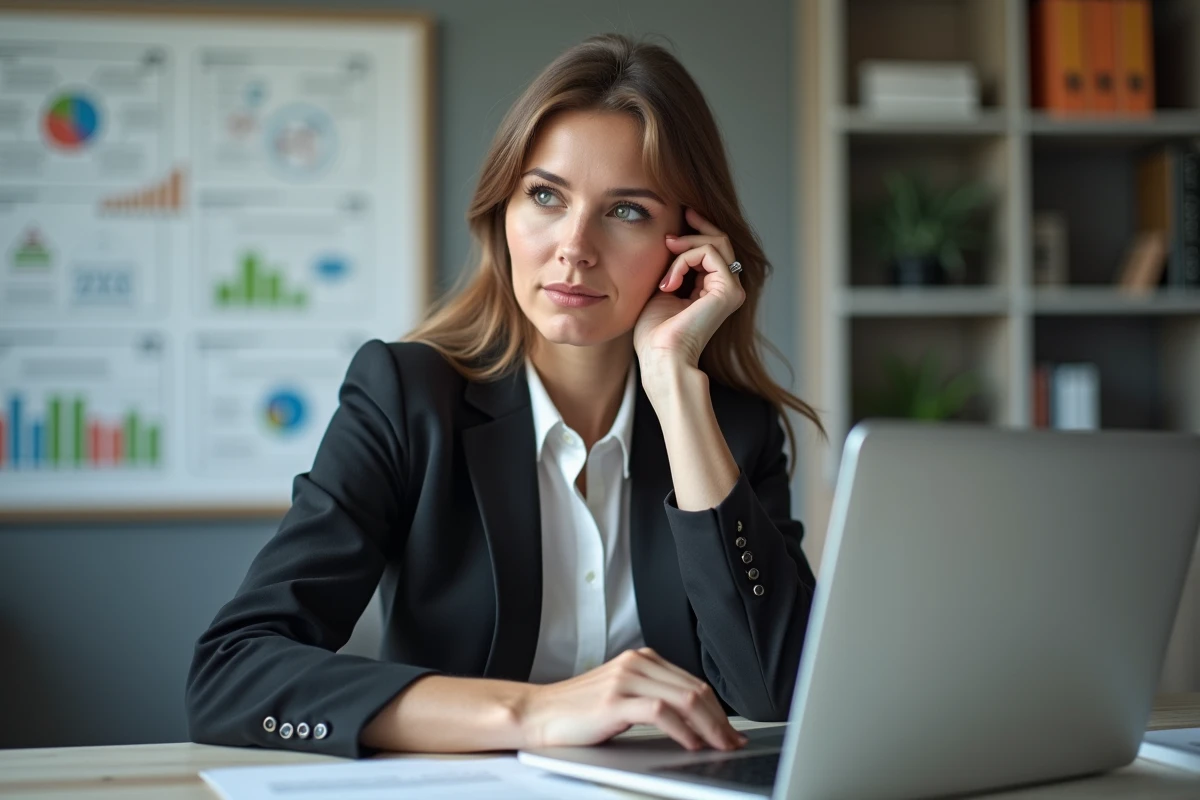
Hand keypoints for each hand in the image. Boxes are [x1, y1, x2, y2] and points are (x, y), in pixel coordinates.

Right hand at [516, 648, 747, 751]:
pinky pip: (660, 712)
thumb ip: (653, 698)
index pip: (692, 682)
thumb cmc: (578, 712)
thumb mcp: (622, 696)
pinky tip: (690, 743)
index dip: (717, 709)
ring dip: (708, 726)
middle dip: (719, 719)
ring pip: (683, 698)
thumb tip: (694, 722)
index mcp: (641, 659)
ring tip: (718, 746)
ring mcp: (625, 680)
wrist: (539, 713)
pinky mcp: (614, 700)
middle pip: (694, 689)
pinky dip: (682, 730)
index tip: (730, 731)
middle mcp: (636, 663)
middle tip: (732, 742)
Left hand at [633, 207, 745, 373]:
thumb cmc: (655, 333)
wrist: (660, 358)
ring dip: (683, 249)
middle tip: (677, 218)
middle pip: (721, 241)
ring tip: (664, 275)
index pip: (713, 250)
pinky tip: (669, 283)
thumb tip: (672, 238)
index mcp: (713, 290)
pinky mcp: (729, 291)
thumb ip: (673, 266)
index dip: (696, 230)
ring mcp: (732, 290)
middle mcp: (728, 289)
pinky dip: (683, 261)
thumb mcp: (662, 288)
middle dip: (697, 225)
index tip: (679, 217)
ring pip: (715, 243)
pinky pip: (708, 253)